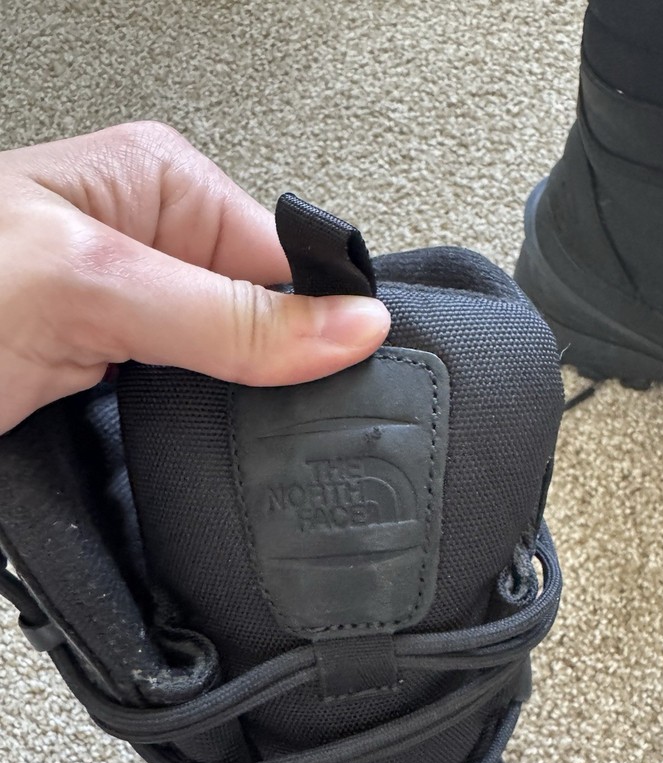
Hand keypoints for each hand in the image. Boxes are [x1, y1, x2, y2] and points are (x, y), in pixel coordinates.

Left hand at [0, 122, 389, 433]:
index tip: (340, 375)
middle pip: (268, 320)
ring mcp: (134, 320)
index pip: (287, 255)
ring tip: (219, 435)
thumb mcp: (91, 286)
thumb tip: (348, 327)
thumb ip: (227, 317)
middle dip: (280, 374)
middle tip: (270, 416)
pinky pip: (192, 412)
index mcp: (162, 188)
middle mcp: (154, 248)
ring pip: (234, 374)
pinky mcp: (114, 379)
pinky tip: (193, 450)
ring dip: (240, 412)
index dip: (323, 319)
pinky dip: (203, 440)